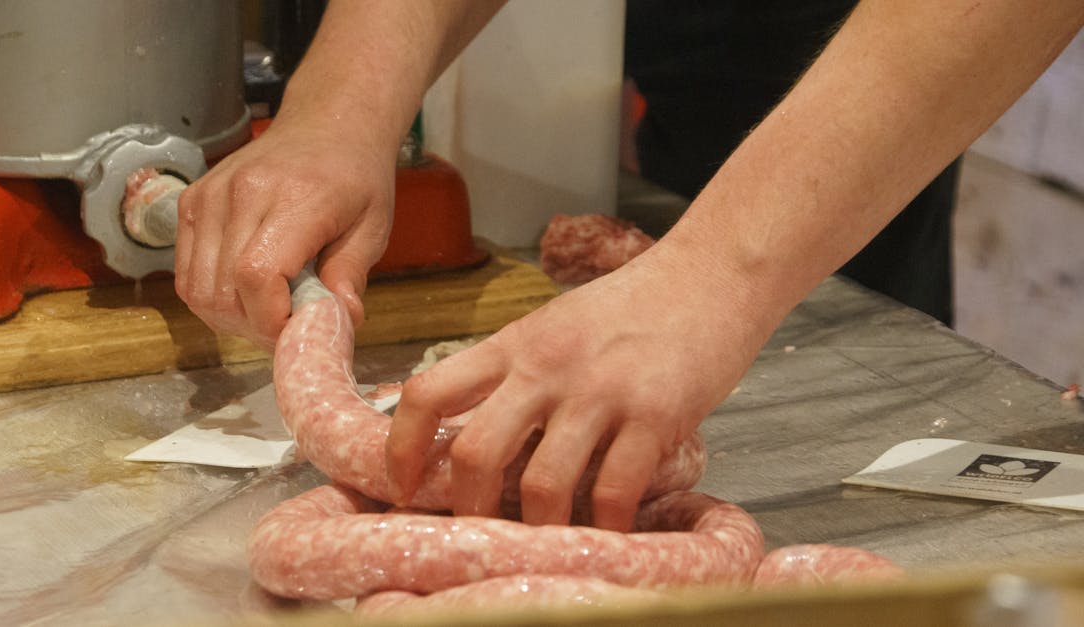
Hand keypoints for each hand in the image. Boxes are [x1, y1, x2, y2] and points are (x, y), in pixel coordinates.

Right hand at [175, 118, 394, 348]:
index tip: (296, 332)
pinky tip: (245, 291)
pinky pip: (185, 272)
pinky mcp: (192, 202)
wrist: (326, 127)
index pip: (257, 275)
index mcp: (294, 197)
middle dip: (254, 326)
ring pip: (197, 288)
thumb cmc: (354, 178)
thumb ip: (351, 275)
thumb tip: (339, 322)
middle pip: (223, 290)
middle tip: (286, 327)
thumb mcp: (372, 227)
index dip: (270, 320)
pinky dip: (211, 295)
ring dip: (230, 316)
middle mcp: (242, 193)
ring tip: (267, 309)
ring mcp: (210, 195)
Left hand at [386, 244, 769, 530]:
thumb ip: (517, 371)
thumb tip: (476, 432)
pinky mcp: (655, 414)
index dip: (401, 446)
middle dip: (468, 507)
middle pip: (476, 451)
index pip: (430, 391)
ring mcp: (601, 391)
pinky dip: (606, 525)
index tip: (401, 485)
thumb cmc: (633, 305)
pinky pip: (615, 490)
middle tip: (479, 532)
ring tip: (548, 541)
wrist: (712, 273)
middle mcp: (547, 367)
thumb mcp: (556, 325)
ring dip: (539, 528)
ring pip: (543, 484)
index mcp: (514, 344)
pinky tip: (609, 530)